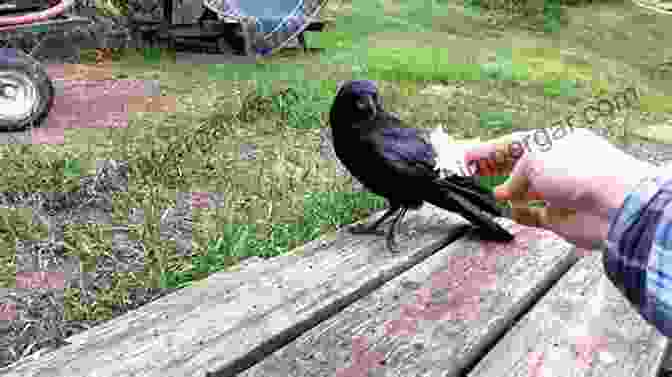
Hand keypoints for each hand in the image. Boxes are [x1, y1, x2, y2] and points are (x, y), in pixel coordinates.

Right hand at [464, 128, 659, 248]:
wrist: (613, 204)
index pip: (515, 143)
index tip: (466, 157)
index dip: (489, 150)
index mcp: (554, 142)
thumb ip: (514, 173)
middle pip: (518, 166)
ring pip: (526, 192)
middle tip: (469, 172)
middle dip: (494, 169)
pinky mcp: (561, 219)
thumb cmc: (575, 170)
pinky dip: (520, 214)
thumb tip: (505, 190)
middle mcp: (557, 165)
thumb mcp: (534, 159)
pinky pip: (534, 215)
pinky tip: (508, 211)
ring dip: (507, 193)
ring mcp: (559, 193)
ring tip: (487, 194)